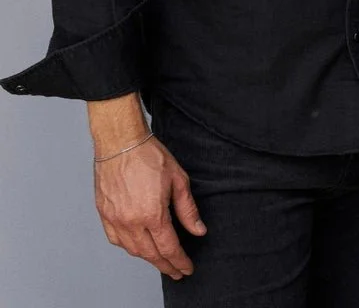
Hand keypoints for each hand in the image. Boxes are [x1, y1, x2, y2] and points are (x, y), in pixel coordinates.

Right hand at [95, 134, 205, 278]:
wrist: (120, 143)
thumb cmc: (150, 157)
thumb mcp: (179, 181)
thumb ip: (188, 210)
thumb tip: (198, 230)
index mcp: (151, 214)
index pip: (168, 247)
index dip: (179, 261)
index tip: (187, 268)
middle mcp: (130, 221)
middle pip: (149, 254)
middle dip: (165, 265)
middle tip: (176, 272)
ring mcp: (114, 219)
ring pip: (132, 249)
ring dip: (147, 258)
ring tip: (161, 261)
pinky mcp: (103, 214)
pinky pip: (115, 239)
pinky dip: (128, 247)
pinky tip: (138, 247)